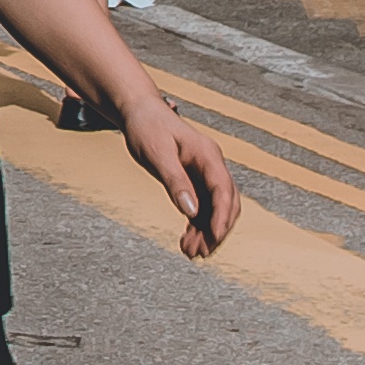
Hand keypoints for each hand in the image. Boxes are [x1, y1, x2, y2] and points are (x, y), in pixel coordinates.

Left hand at [126, 102, 243, 258]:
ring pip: (213, 209)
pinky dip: (196, 224)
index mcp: (208, 156)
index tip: (216, 236)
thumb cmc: (147, 126)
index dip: (223, 215)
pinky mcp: (193, 180)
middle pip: (225, 203)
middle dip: (216, 229)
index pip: (223, 190)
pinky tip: (187, 241)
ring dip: (205, 232)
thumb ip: (175, 182)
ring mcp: (204, 174)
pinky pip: (201, 206)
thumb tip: (191, 211)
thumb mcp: (157, 154)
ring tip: (191, 253)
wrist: (138, 112)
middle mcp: (211, 166)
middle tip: (201, 253)